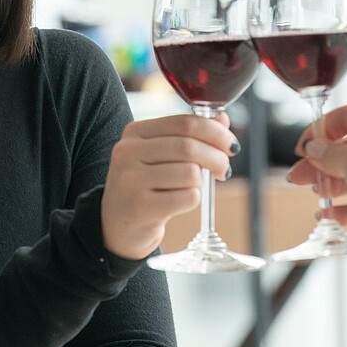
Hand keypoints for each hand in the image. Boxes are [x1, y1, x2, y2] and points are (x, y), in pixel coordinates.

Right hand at [100, 112, 236, 259]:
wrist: (116, 226)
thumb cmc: (144, 186)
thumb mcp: (160, 155)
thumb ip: (189, 135)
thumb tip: (222, 119)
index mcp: (134, 132)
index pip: (184, 122)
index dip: (215, 132)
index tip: (230, 144)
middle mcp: (128, 152)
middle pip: (189, 147)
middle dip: (217, 158)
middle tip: (224, 170)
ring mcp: (131, 180)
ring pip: (190, 173)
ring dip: (202, 182)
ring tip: (193, 189)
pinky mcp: (141, 207)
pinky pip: (187, 197)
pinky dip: (193, 200)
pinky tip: (180, 203)